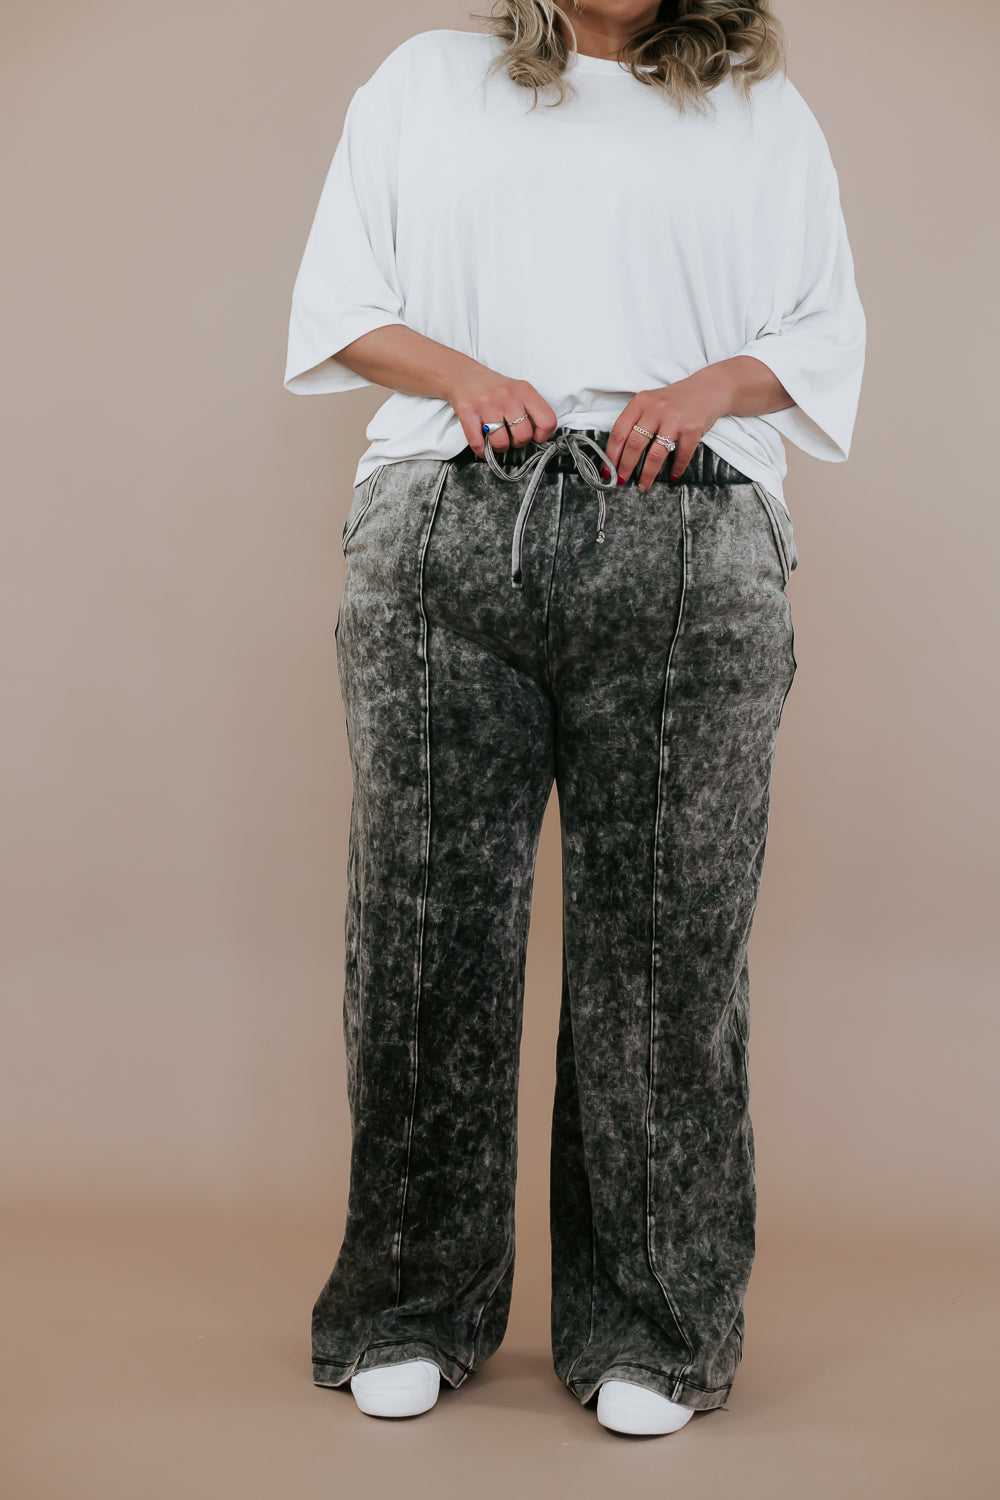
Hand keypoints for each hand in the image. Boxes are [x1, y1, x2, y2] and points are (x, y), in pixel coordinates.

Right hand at [446, 366, 558, 457]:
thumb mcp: (518, 390)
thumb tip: (537, 437)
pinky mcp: (468, 412)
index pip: (547, 421)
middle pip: (524, 436)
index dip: (543, 435)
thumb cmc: (494, 388)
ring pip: (501, 442)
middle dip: (518, 443)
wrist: (464, 375)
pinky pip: (478, 443)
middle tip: (512, 437)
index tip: (535, 436)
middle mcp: (507, 396)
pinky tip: (483, 444)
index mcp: (524, 390)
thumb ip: (530, 410)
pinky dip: (482, 450)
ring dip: (500, 447)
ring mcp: (487, 404)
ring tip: (497, 439)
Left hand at [603, 370, 730, 489]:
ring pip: (655, 454)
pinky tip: (672, 476)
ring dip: (647, 475)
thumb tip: (619, 452)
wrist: (709, 389)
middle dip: (625, 467)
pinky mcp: (692, 429)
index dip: (611, 454)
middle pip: (634, 444)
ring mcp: (674, 419)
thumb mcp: (651, 402)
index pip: (619, 431)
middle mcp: (656, 409)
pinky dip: (676, 469)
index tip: (607, 470)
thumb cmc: (676, 400)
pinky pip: (681, 455)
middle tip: (621, 481)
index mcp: (641, 402)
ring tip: (643, 486)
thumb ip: (637, 420)